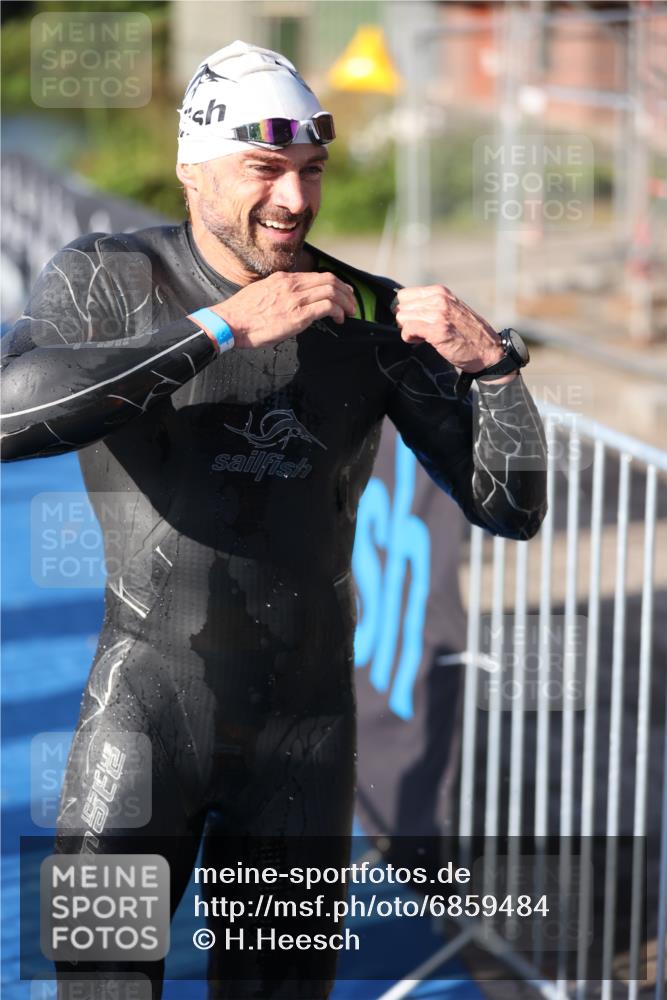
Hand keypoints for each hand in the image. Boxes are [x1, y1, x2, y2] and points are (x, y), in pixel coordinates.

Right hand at [211, 271, 356, 348]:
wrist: (231, 322)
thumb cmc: (243, 314)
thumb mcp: (262, 292)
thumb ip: (280, 293)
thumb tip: (292, 301)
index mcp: (284, 279)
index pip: (317, 276)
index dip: (336, 283)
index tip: (343, 292)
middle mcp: (292, 285)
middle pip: (330, 280)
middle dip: (346, 291)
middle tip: (352, 303)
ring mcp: (296, 299)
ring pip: (332, 291)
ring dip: (346, 302)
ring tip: (350, 312)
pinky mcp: (298, 315)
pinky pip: (327, 307)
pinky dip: (338, 312)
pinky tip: (339, 319)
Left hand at [394, 285, 515, 381]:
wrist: (488, 351)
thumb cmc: (467, 334)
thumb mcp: (450, 309)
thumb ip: (430, 305)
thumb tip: (401, 309)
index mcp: (440, 292)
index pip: (404, 295)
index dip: (407, 310)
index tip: (418, 320)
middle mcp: (439, 299)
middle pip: (401, 308)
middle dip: (408, 321)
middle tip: (423, 330)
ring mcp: (438, 313)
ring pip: (402, 319)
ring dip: (410, 331)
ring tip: (426, 336)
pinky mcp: (437, 330)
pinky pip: (408, 331)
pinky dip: (410, 338)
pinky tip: (424, 341)